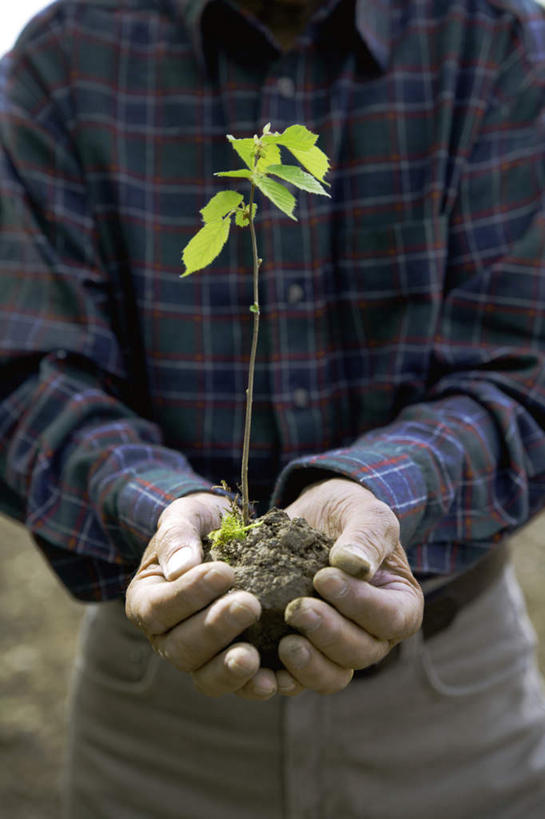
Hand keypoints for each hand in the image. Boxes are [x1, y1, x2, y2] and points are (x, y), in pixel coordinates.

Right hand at [125, 492, 276, 698]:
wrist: (232, 536)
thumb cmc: (202, 524)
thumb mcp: (186, 515)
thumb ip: (178, 535)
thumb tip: (181, 567)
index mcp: (147, 600)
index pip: (158, 608)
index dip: (189, 595)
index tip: (224, 572)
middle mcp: (167, 637)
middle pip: (181, 649)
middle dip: (215, 629)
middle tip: (250, 604)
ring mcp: (199, 656)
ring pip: (205, 677)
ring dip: (229, 670)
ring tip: (253, 657)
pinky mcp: (231, 665)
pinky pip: (238, 686)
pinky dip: (254, 686)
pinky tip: (275, 679)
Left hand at [277, 478, 423, 695]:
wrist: (314, 519)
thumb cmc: (349, 515)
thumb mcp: (366, 513)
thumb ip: (367, 536)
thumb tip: (355, 566)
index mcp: (400, 605)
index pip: (391, 618)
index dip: (360, 605)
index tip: (324, 578)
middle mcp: (373, 636)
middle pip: (360, 652)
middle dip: (329, 634)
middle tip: (297, 608)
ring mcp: (337, 650)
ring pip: (332, 676)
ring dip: (309, 665)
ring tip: (285, 643)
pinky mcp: (302, 653)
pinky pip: (295, 678)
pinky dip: (279, 675)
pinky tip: (259, 659)